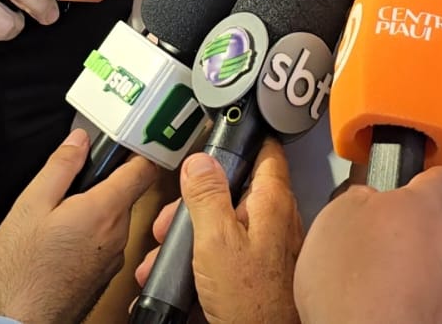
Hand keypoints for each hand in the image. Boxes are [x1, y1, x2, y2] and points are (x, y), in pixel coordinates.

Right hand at [0, 129, 158, 323]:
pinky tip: (65, 240)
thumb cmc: (21, 270)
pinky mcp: (105, 274)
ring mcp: (114, 257)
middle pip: (128, 193)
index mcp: (105, 211)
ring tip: (62, 215)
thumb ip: (60, 167)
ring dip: (97, 209)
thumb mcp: (31, 205)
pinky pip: (107, 241)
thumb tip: (79, 141)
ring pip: (116, 218)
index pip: (143, 169)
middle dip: (106, 182)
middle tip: (75, 181)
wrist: (19, 320)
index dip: (137, 149)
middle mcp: (118, 234)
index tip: (125, 139)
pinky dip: (93, 233)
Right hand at [136, 141, 303, 323]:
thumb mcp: (216, 240)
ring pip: (226, 223)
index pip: (265, 152)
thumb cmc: (250, 299)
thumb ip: (207, 196)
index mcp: (272, 202)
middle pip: (234, 191)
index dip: (239, 142)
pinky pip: (229, 250)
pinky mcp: (260, 269)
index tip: (213, 142)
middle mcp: (277, 219)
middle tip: (171, 220)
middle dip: (196, 204)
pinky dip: (204, 257)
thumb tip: (200, 160)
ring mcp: (270, 244)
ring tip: (164, 254)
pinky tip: (180, 273)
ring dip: (192, 235)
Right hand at [294, 167, 441, 323]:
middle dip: (418, 230)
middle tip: (380, 244)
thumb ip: (362, 198)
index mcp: (429, 207)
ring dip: (419, 269)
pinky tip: (391, 310)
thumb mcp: (336, 217)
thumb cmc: (352, 282)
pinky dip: (420, 302)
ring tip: (380, 286)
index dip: (421, 183)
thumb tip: (370, 202)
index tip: (399, 193)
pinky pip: (439, 300)